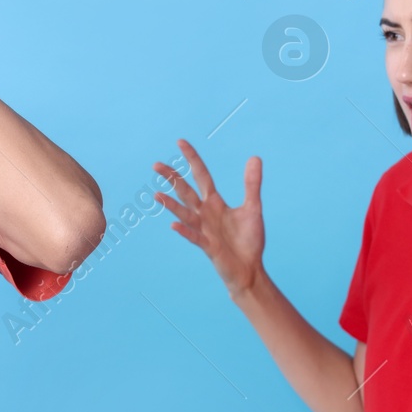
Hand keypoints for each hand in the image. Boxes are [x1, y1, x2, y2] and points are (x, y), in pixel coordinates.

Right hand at [153, 139, 265, 298]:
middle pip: (186, 191)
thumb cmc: (249, 240)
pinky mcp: (209, 247)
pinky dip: (185, 231)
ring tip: (157, 195)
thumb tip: (254, 157)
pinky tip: (174, 225)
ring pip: (185, 214)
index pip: (201, 176)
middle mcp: (206, 214)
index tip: (180, 142)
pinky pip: (195, 237)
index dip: (192, 159)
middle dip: (172, 178)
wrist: (249, 269)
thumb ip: (252, 184)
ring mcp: (205, 230)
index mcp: (215, 203)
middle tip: (156, 164)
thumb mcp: (253, 208)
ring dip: (171, 205)